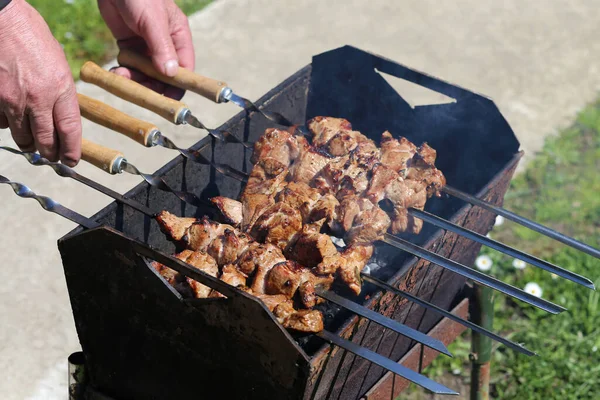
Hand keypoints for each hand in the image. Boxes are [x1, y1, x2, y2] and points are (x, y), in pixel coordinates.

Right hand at [0, 0, 80, 165]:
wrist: (2, 19)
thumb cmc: (32, 37)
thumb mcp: (58, 64)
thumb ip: (61, 92)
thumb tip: (62, 116)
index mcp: (61, 89)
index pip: (70, 131)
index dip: (71, 151)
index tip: (72, 160)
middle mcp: (39, 98)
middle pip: (46, 141)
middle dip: (50, 153)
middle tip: (52, 156)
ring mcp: (13, 100)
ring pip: (23, 137)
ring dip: (29, 143)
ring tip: (33, 141)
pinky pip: (2, 123)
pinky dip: (7, 124)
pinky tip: (12, 116)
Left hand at [98, 0, 194, 98]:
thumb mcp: (153, 21)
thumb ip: (162, 47)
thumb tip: (170, 74)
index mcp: (178, 37)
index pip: (185, 68)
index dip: (179, 85)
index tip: (169, 101)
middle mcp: (165, 44)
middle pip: (164, 75)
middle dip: (153, 85)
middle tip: (140, 93)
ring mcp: (146, 46)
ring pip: (145, 73)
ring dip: (135, 80)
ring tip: (121, 77)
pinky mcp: (129, 45)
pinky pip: (129, 65)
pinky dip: (123, 72)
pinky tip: (115, 73)